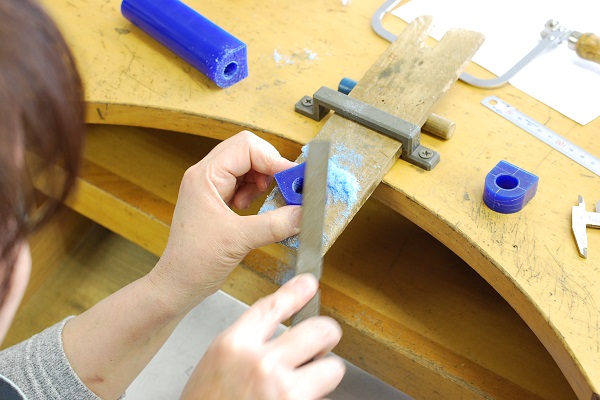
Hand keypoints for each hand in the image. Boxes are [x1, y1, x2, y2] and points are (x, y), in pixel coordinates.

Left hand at [150, 131, 301, 311]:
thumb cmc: (194, 261)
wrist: (178, 283)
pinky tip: (253, 208)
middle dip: (270, 166)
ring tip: (266, 198)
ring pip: (246, 165)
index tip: (293, 179)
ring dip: (263, 178)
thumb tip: (303, 213)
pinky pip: (242, 182)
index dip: (273, 159)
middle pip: (247, 150)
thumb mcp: (240, 240)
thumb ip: (275, 224)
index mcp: (204, 176)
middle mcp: (205, 175)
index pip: (246, 148)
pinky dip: (255, 190)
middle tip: (284, 187)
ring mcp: (210, 186)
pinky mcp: (216, 199)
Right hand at [180, 274, 344, 399]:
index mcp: (234, 345)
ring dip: (324, 374)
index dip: (296, 292)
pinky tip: (295, 399)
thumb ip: (248, 343)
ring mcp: (282, 390)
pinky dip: (314, 397)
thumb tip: (284, 330)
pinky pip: (324, 397)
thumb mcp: (218, 364)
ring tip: (306, 382)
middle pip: (319, 330)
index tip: (310, 284)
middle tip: (319, 346)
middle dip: (324, 337)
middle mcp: (261, 363)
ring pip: (333, 367)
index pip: (273, 306)